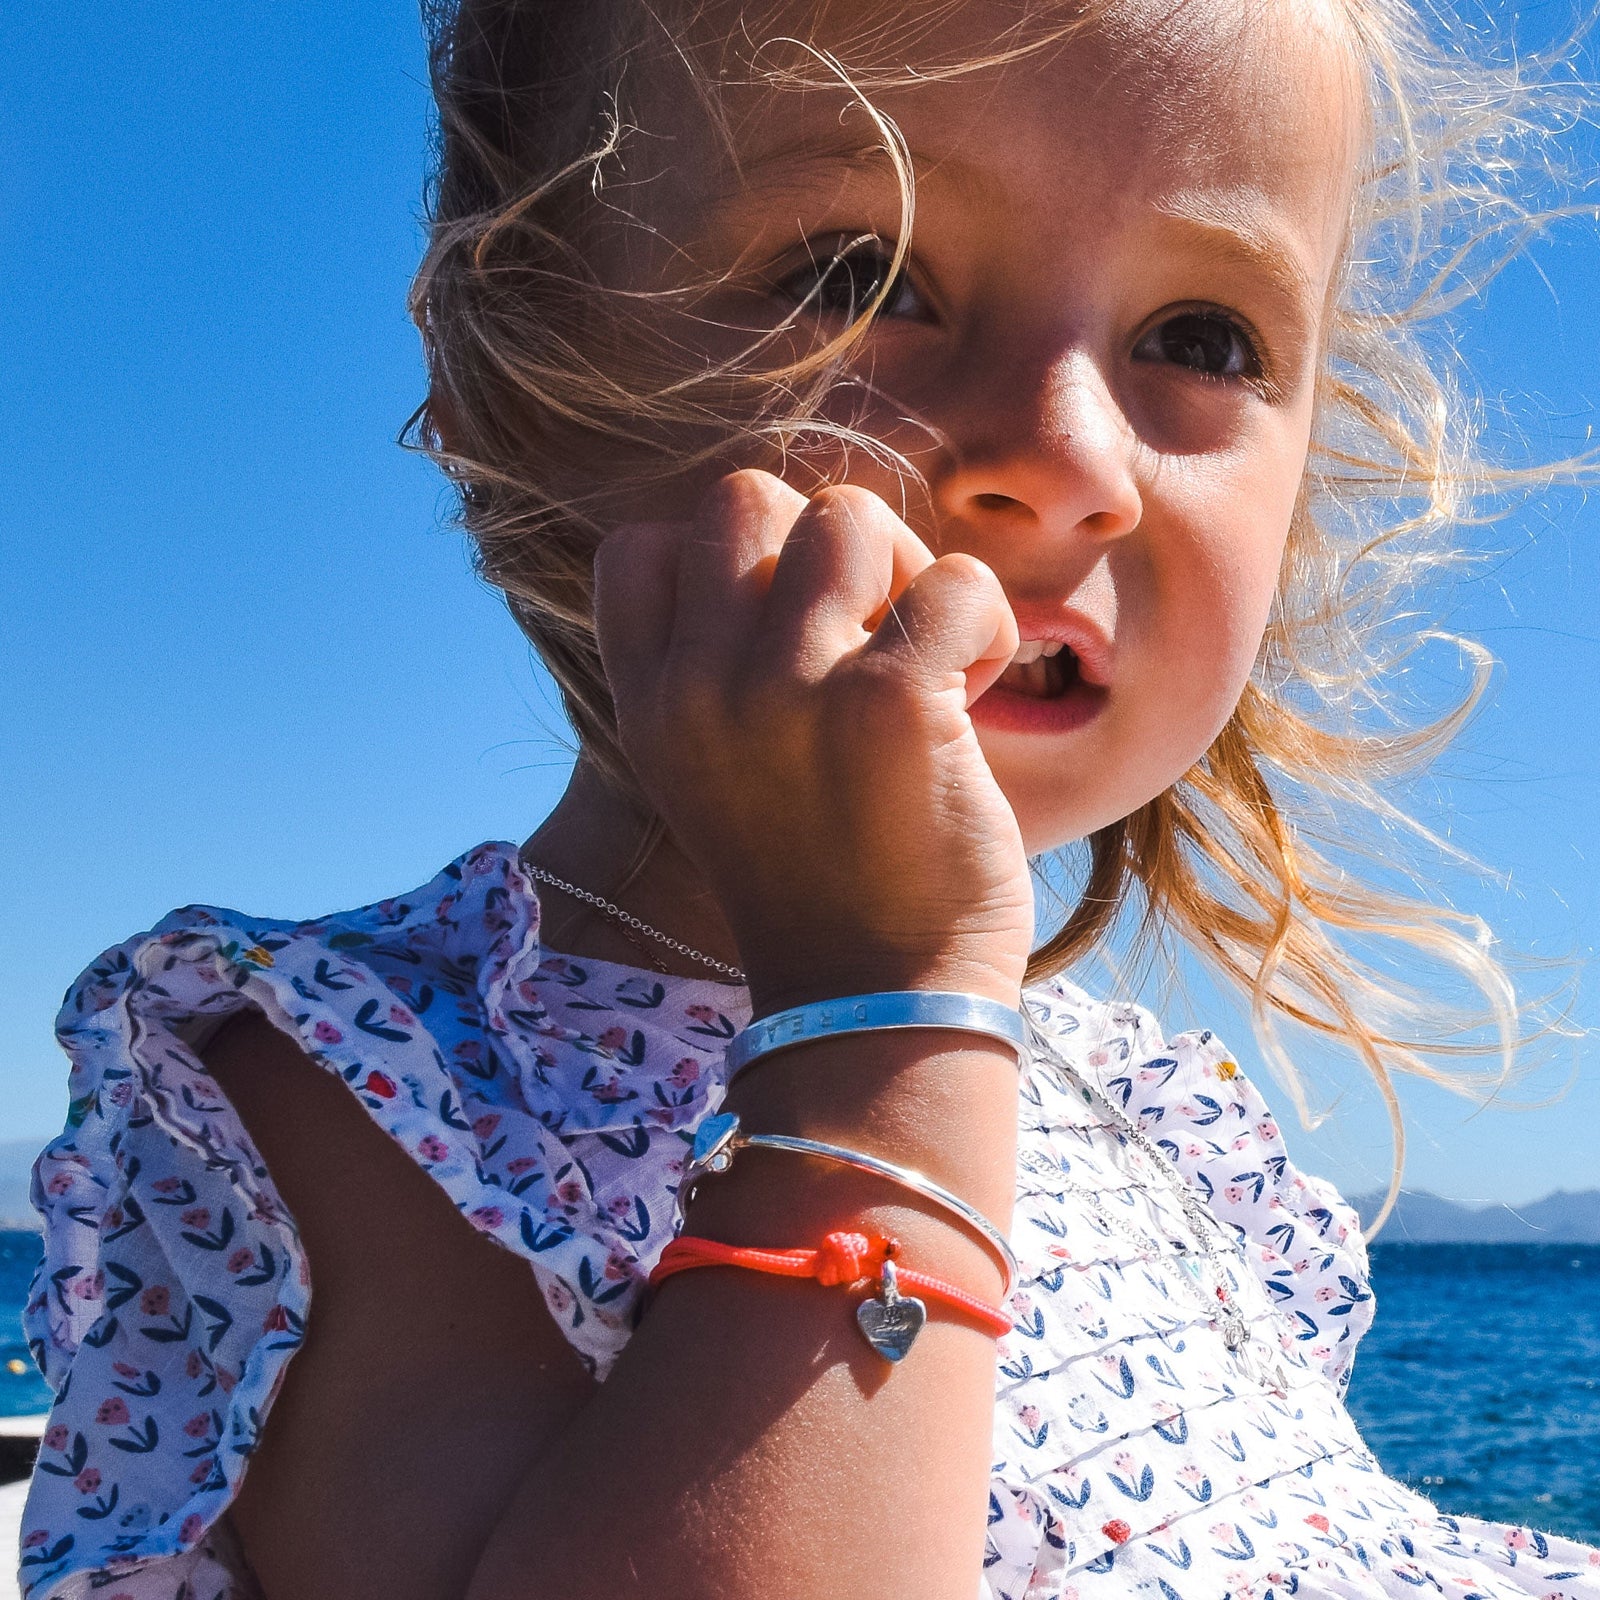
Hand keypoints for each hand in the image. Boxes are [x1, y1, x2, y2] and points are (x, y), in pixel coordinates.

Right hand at [593, 470, 1033, 1012]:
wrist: (876, 1001)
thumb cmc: (821, 880)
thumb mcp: (721, 776)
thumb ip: (728, 668)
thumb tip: (816, 544)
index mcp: (653, 707)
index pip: (637, 549)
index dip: (726, 563)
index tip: (784, 634)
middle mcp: (700, 690)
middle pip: (745, 498)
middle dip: (827, 546)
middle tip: (871, 634)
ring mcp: (786, 692)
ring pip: (848, 517)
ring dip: (910, 573)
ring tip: (929, 659)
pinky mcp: (887, 707)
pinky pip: (953, 582)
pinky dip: (984, 622)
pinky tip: (976, 689)